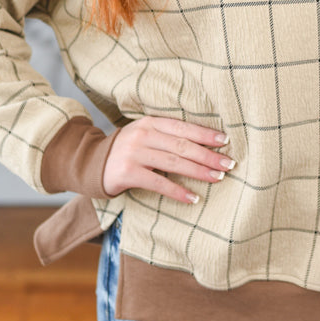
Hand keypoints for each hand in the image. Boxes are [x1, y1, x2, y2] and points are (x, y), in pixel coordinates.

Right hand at [102, 116, 234, 203]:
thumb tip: (203, 146)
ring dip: (199, 171)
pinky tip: (193, 198)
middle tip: (229, 164)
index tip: (225, 141)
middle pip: (183, 145)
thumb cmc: (126, 150)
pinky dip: (177, 191)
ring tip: (218, 178)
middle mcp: (143, 134)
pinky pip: (158, 183)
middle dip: (208, 155)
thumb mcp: (144, 136)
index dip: (205, 134)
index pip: (183, 127)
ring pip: (174, 162)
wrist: (90, 163)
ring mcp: (134, 153)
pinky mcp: (127, 173)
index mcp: (150, 122)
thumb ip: (167, 137)